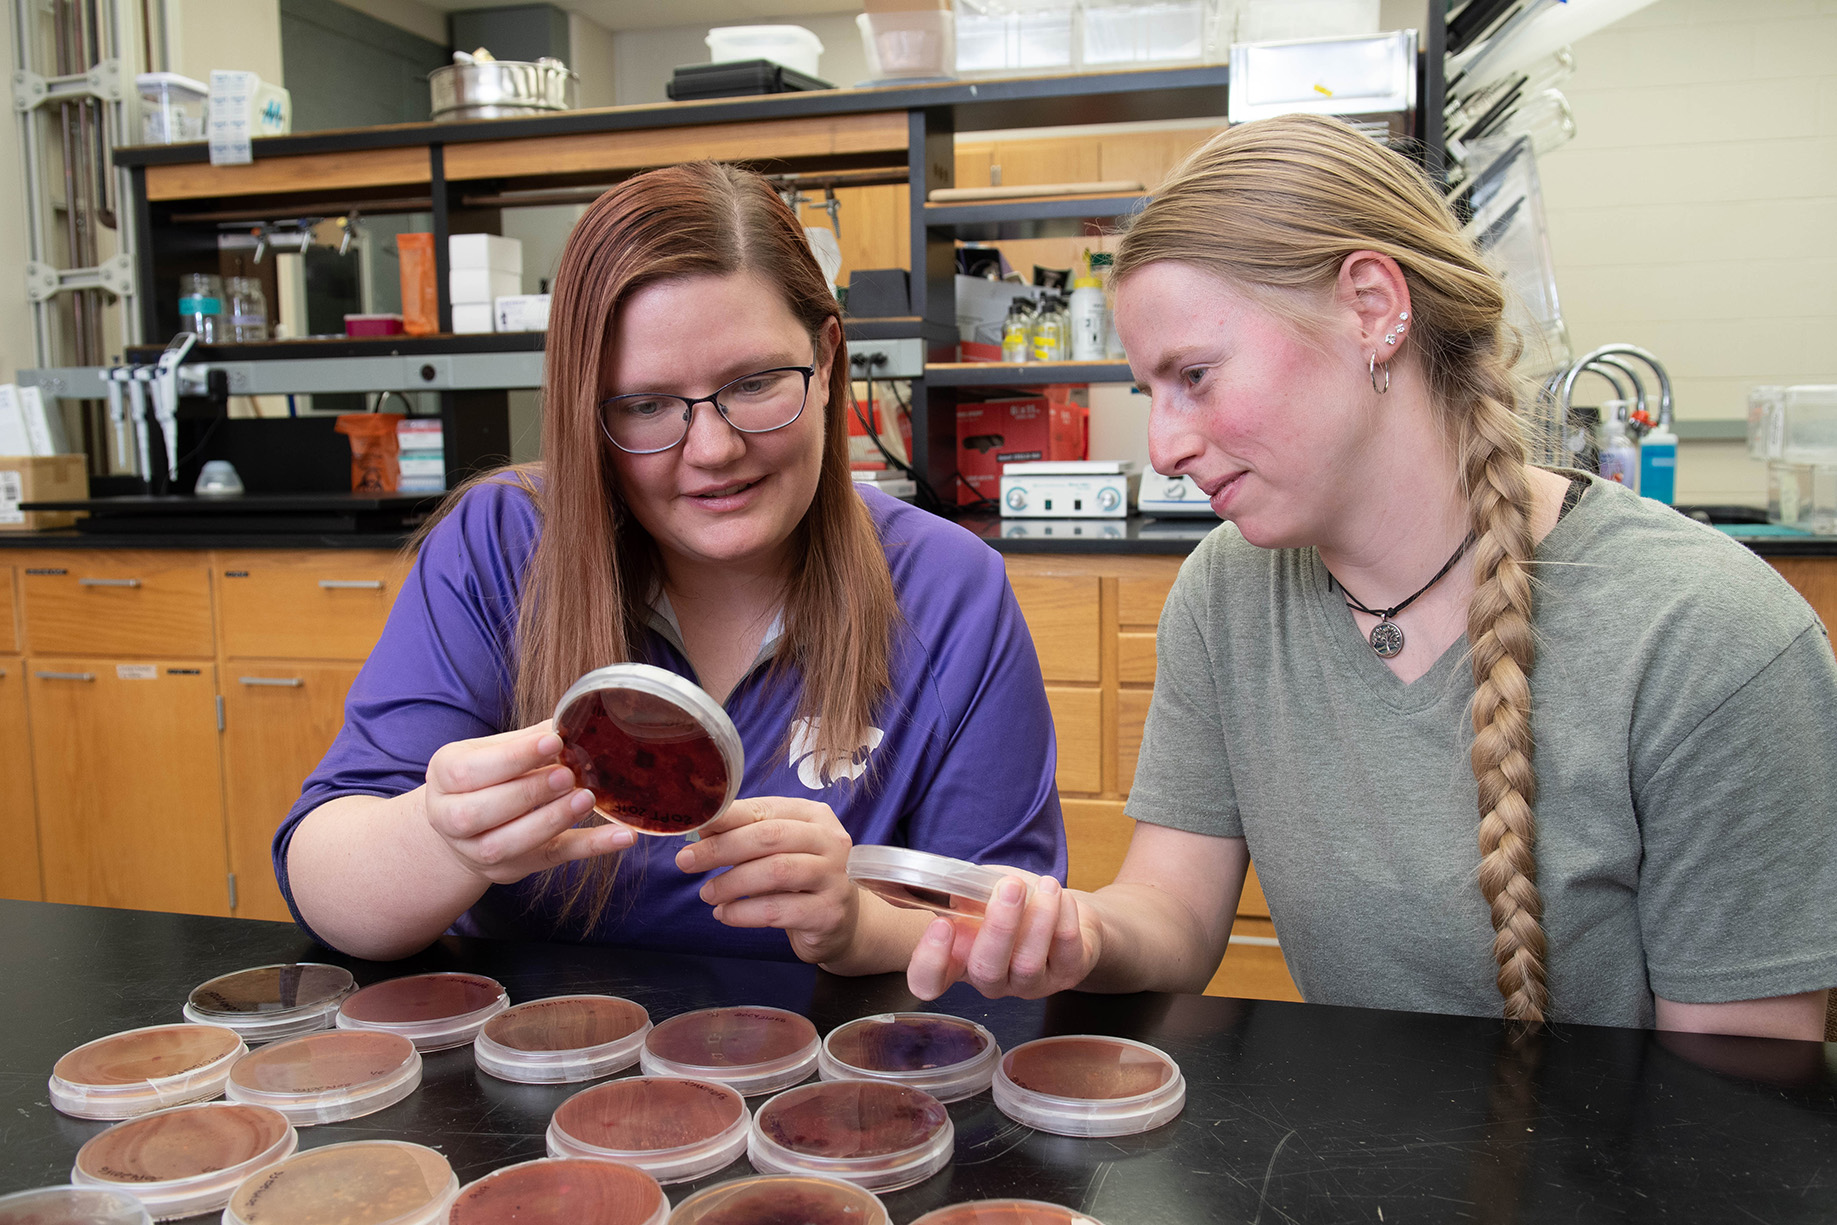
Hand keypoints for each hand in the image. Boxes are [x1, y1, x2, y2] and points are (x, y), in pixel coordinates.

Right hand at [423, 720, 633, 884]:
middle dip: (529, 792)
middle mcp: (451, 820)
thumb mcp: (490, 751)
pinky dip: (592, 848)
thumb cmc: (483, 777)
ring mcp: (480, 851)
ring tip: (585, 798)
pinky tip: (623, 836)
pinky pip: (555, 859)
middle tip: (568, 774)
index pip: (469, 771)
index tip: (553, 741)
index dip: (513, 758)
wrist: (462, 827)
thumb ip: (525, 740)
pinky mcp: (516, 868)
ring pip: (509, 843)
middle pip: (481, 812)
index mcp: (444, 778)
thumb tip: (570, 719)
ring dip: (552, 820)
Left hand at [675, 797, 859, 965]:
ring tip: (707, 894)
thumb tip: (702, 825)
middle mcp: (830, 841)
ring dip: (731, 883)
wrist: (842, 923)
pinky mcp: (829, 913)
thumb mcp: (778, 851)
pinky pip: (778, 910)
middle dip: (721, 848)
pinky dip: (743, 913)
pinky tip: (725, 915)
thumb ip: (747, 835)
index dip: (726, 817)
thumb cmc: (801, 880)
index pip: (765, 809)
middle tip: (686, 861)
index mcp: (814, 816)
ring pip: (775, 872)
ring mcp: (834, 877)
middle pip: (769, 836)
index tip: (693, 826)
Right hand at [906, 872, 1100, 1000]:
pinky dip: (1064, 918)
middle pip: (986, 970)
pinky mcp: (1067, 974)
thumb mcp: (983, 893)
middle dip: (999, 927)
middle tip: (1010, 887)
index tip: (942, 925)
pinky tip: (1062, 896)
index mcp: (960, 961)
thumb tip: (955, 888)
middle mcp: (993, 980)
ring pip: (1028, 963)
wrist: (1062, 911)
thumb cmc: (1015, 903)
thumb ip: (966, 891)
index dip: (930, 962)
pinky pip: (1065, 951)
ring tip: (1046, 885)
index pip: (929, 981)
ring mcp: (1031, 983)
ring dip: (1038, 919)